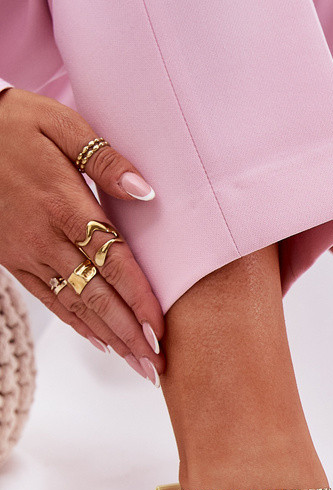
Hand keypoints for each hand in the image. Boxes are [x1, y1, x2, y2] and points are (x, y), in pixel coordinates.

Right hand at [0, 88, 164, 382]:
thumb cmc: (14, 123)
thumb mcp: (62, 124)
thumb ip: (106, 159)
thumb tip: (146, 190)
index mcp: (66, 204)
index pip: (113, 261)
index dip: (139, 298)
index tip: (161, 328)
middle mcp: (47, 237)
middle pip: (98, 295)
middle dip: (129, 334)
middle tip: (156, 366)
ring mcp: (27, 252)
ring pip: (75, 304)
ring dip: (108, 337)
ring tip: (137, 363)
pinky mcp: (12, 258)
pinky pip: (48, 298)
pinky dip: (76, 322)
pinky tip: (99, 340)